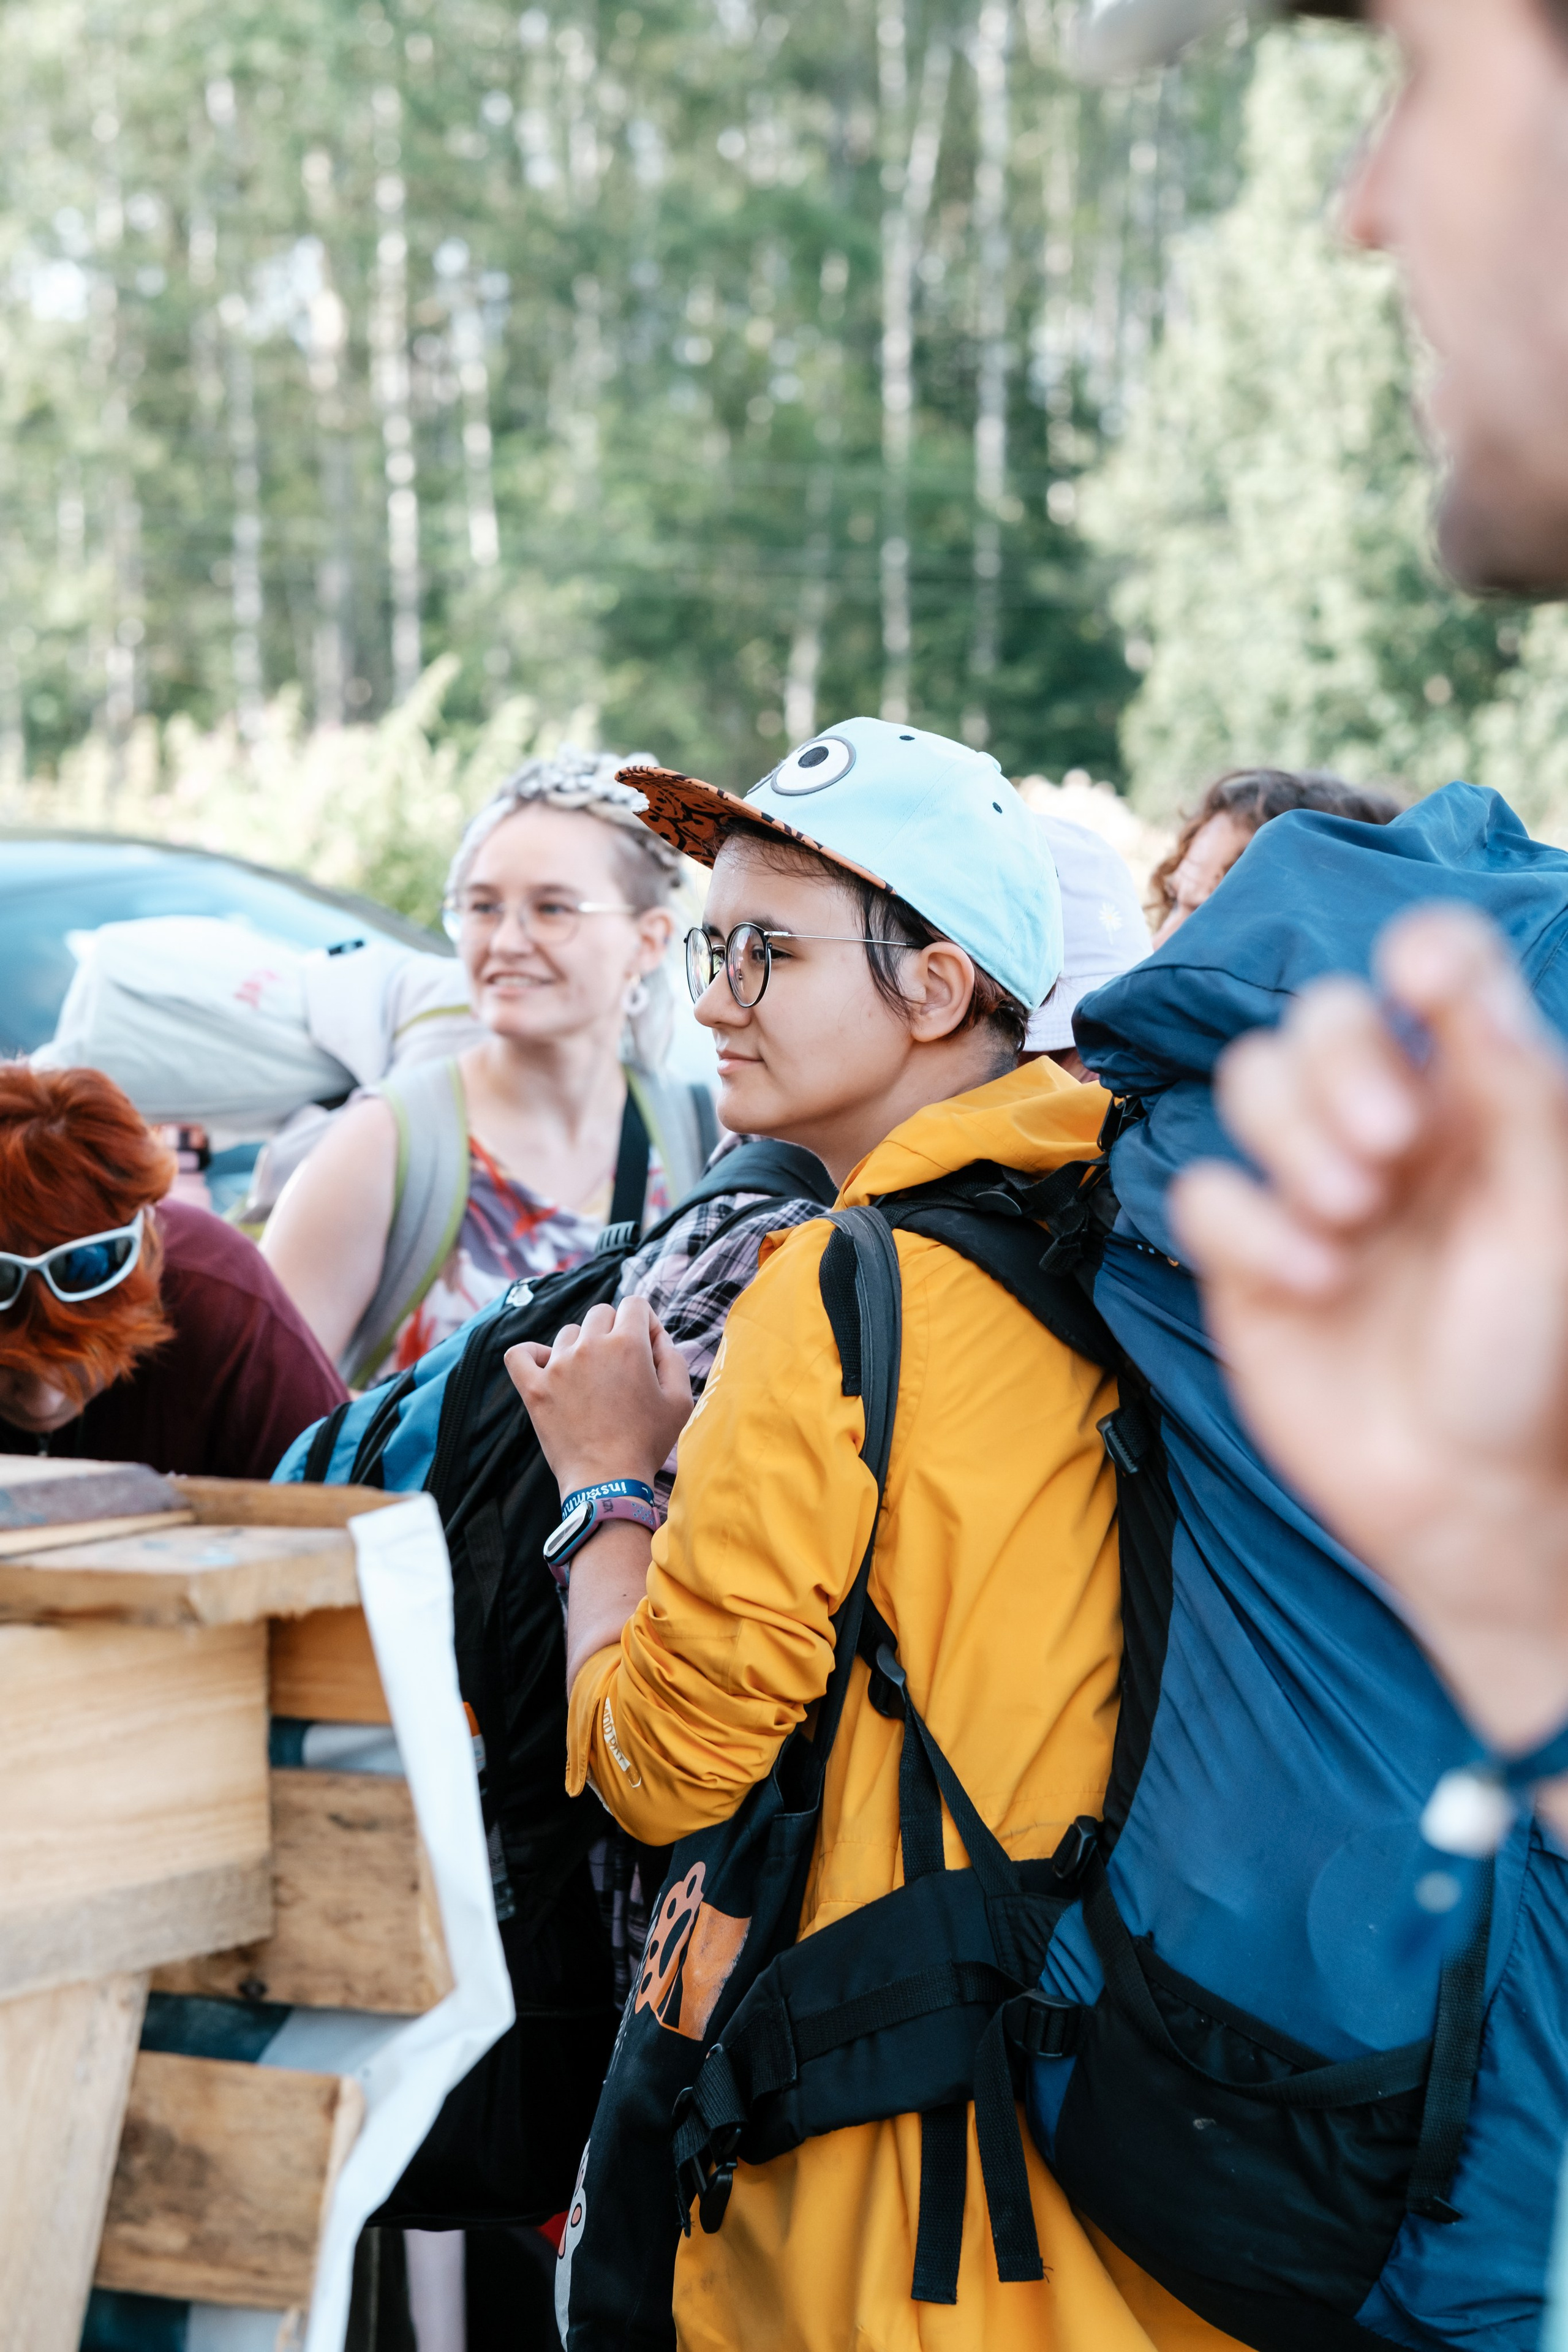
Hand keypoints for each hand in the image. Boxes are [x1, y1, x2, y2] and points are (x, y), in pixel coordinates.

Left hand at [505, 1295, 692, 1497]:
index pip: (635, 1304)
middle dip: (615, 1332)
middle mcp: (590, 1346)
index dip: (645, 1323)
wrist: (608, 1481)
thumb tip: (656, 1336)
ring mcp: (558, 1365)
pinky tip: (547, 1368)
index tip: (646, 1349)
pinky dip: (532, 1355)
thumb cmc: (647, 1443)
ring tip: (591, 1381)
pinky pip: (520, 1353)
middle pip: (601, 1313)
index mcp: (628, 1344)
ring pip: (569, 1333)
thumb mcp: (680, 1400)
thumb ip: (672, 1357)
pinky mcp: (534, 1387)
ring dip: (582, 1347)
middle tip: (621, 1369)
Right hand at [1170, 905, 1567, 1758]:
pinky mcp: (1243, 1256)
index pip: (1436, 970)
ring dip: (1293, 1136)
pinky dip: (1252, 1230)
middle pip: (1321, 1015)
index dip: (1423, 954)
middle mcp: (1389, 1127)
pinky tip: (1315, 1284)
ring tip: (1354, 1219)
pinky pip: (1204, 1192)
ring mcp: (1308, 1187)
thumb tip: (1455, 981)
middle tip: (1394, 1148)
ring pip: (1249, 1079)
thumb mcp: (1544, 1219)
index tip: (1426, 989)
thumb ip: (1513, 1092)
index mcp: (1477, 1099)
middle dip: (1344, 1065)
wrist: (1465, 1497)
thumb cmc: (1528, 1359)